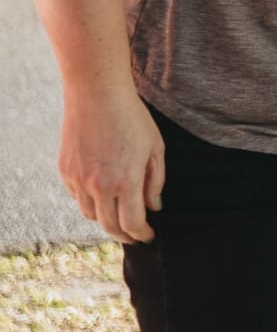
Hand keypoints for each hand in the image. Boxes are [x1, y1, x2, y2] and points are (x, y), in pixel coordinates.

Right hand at [58, 86, 163, 243]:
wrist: (97, 95)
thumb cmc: (133, 119)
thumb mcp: (155, 148)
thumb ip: (155, 181)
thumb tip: (154, 207)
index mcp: (125, 181)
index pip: (132, 223)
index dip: (142, 234)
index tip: (149, 236)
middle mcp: (98, 186)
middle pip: (109, 226)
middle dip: (124, 234)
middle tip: (135, 236)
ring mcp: (78, 180)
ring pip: (91, 215)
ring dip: (106, 220)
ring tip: (119, 218)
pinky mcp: (65, 172)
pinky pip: (78, 198)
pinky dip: (90, 203)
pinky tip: (102, 198)